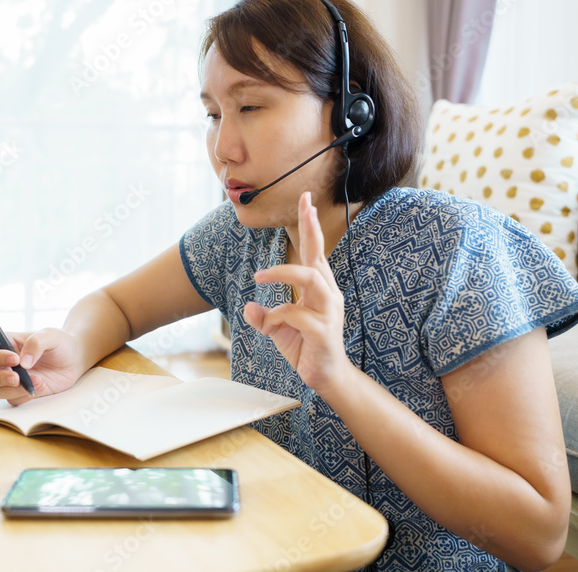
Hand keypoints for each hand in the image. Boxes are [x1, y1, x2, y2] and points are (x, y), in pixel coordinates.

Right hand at [0, 328, 85, 405]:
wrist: (74, 359)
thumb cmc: (60, 343)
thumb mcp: (51, 335)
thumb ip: (36, 343)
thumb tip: (24, 362)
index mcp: (2, 344)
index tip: (16, 359)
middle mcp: (1, 363)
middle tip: (16, 377)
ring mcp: (10, 380)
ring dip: (15, 389)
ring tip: (39, 380)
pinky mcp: (20, 393)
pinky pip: (14, 401)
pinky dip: (26, 395)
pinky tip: (42, 385)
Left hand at [242, 191, 347, 393]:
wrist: (326, 378)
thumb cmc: (305, 348)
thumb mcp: (277, 329)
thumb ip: (263, 316)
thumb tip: (249, 307)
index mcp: (319, 289)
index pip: (316, 251)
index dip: (311, 226)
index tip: (306, 199)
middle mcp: (328, 295)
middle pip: (317, 257)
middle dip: (310, 229)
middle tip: (304, 206)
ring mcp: (329, 312)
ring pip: (309, 278)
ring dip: (281, 273)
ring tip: (259, 277)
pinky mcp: (323, 331)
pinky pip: (296, 315)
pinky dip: (275, 318)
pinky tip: (268, 328)